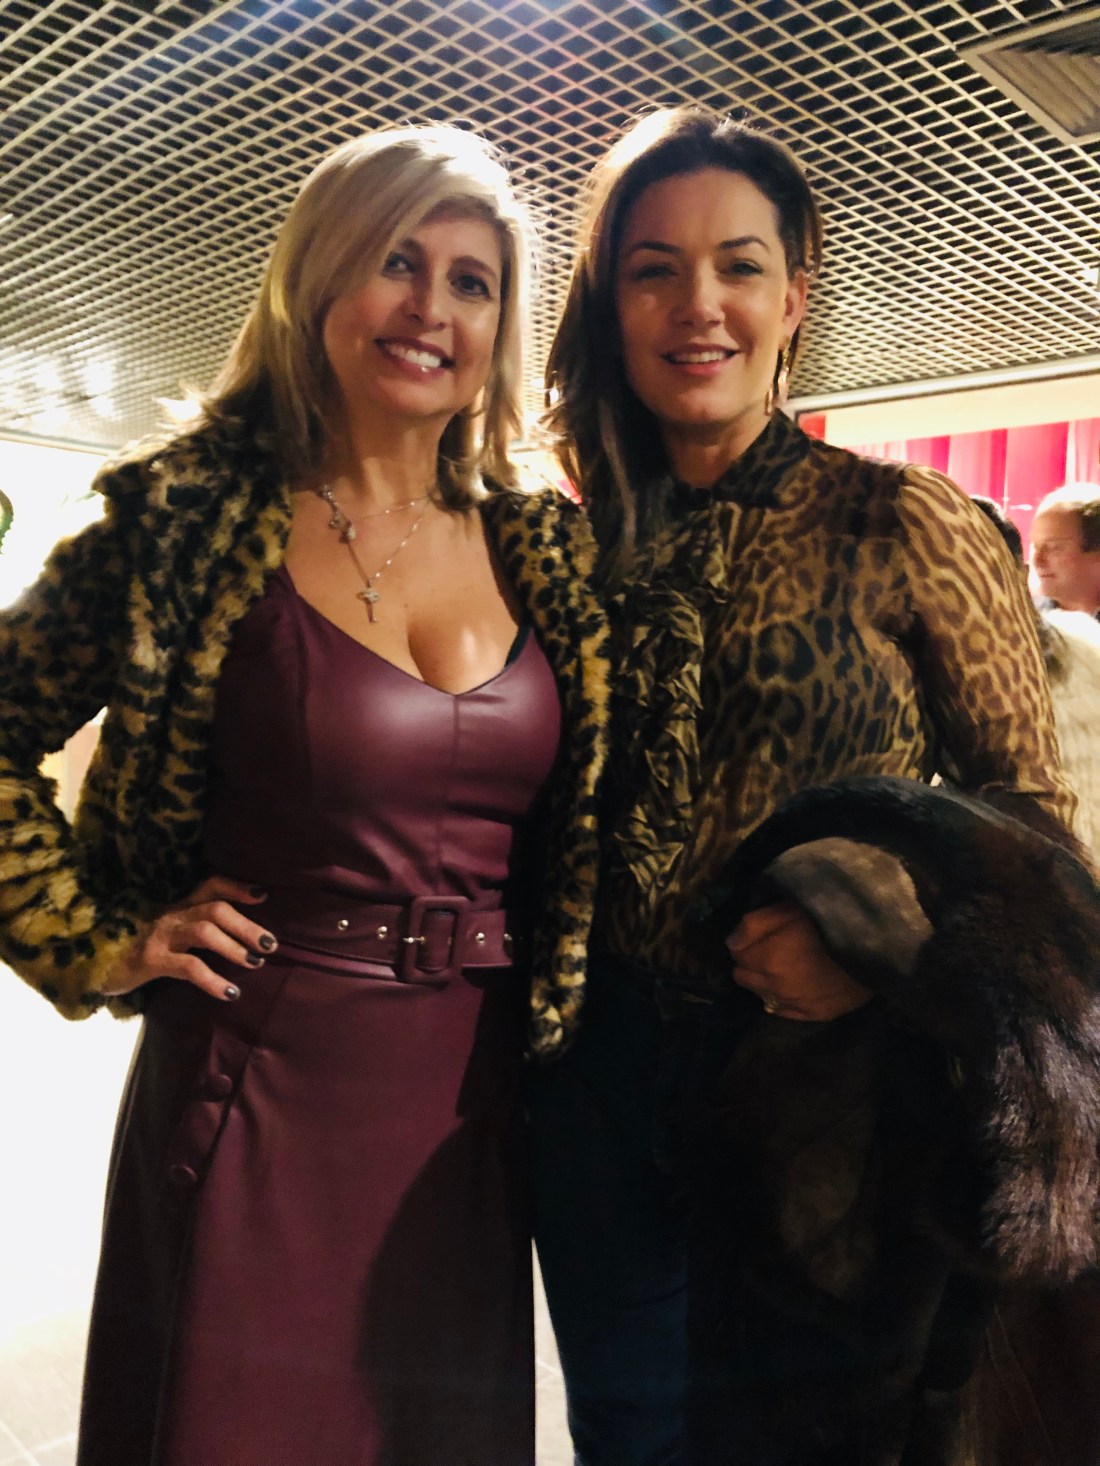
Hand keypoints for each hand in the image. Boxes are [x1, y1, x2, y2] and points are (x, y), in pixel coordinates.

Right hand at [103, 875, 274, 1002]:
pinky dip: (213, 980)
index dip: (237, 887)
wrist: (99, 968)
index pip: (211, 886)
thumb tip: (246, 940)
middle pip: (215, 909)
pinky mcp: (151, 960)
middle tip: (271, 944)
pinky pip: (188, 967)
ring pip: (204, 932)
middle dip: (246, 925)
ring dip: (234, 947)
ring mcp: (160, 936)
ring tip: (255, 963)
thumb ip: (199, 928)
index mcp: (179, 906)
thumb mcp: (172, 933)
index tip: (263, 895)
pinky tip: (230, 992)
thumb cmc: (144, 951)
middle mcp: (171, 915)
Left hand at [727, 899, 871, 1021]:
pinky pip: (786, 1011)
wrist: (876, 947)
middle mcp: (775, 988)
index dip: (746, 940)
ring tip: (787, 966)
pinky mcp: (817, 1015)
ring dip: (767, 982)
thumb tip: (730, 942)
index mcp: (765, 959)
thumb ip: (752, 924)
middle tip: (771, 949)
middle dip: (752, 963)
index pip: (735, 952)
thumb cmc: (829, 920)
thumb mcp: (787, 908)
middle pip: (743, 977)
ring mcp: (795, 1005)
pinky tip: (798, 985)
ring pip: (763, 995)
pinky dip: (786, 999)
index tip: (761, 933)